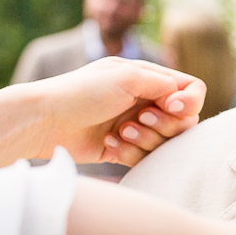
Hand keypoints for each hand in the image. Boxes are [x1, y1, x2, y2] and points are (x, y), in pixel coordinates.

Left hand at [37, 58, 205, 166]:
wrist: (45, 120)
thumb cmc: (83, 92)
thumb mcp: (127, 76)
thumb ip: (163, 83)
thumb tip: (184, 98)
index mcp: (147, 78)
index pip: (190, 90)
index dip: (189, 102)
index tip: (173, 107)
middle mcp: (144, 101)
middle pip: (183, 121)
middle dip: (165, 124)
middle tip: (139, 119)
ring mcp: (134, 126)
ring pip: (164, 142)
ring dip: (145, 139)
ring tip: (120, 133)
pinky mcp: (122, 148)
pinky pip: (143, 157)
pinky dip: (129, 152)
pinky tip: (108, 143)